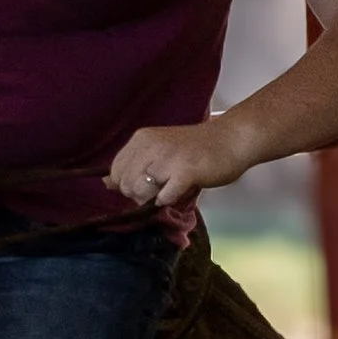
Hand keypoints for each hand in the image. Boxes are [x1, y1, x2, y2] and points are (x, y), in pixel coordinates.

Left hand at [105, 114, 262, 209]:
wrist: (231, 140)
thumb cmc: (196, 148)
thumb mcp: (158, 150)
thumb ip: (133, 165)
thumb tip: (106, 183)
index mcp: (141, 139)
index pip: (116, 172)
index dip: (128, 185)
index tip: (149, 181)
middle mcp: (150, 145)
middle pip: (126, 186)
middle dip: (141, 194)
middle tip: (164, 186)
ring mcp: (167, 158)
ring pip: (142, 193)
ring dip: (156, 197)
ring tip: (174, 186)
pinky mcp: (185, 171)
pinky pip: (164, 198)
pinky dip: (171, 200)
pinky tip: (182, 188)